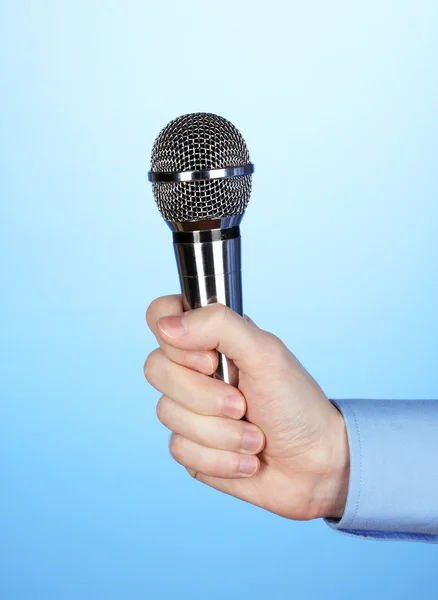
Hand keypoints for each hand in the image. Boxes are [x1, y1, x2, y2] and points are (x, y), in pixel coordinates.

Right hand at [144, 296, 349, 520]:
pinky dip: (219, 459)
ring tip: (254, 437)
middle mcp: (194, 370)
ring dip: (221, 434)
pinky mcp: (190, 445)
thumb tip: (167, 326)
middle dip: (205, 397)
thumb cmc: (297, 404)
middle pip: (155, 369)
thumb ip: (219, 325)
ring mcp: (189, 408)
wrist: (315, 465)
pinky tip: (245, 459)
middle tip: (243, 405)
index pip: (161, 315)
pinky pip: (179, 449)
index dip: (175, 341)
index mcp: (211, 338)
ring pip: (167, 413)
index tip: (211, 361)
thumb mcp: (266, 354)